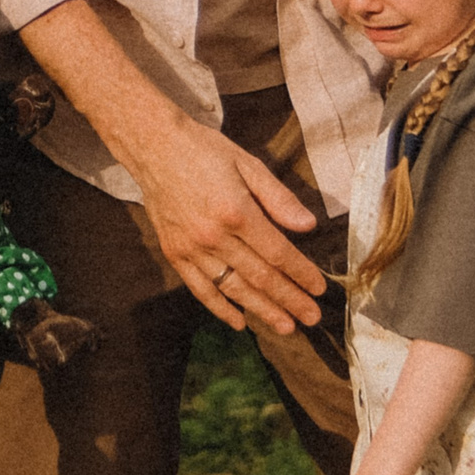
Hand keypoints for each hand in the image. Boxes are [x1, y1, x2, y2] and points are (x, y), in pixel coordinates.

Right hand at [19, 0, 323, 334]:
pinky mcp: (175, 254)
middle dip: (289, 300)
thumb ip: (279, 198)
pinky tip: (239, 322)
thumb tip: (308, 226)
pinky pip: (200, 289)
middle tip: (312, 317)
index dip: (301, 274)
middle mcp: (214, 237)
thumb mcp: (248, 164)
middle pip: (259, 277)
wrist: (154, 147)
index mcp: (237, 212)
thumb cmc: (205, 151)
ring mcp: (191, 249)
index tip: (319, 289)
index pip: (277, 253)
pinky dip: (220, 308)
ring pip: (233, 288)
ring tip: (285, 326)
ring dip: (262, 311)